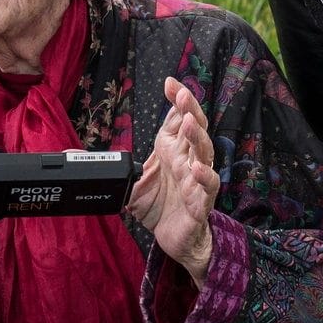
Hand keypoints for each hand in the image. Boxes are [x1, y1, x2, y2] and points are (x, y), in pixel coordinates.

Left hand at [128, 76, 220, 286]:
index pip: (179, 118)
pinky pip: (207, 186)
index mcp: (174, 152)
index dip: (177, 100)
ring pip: (204, 152)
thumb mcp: (140, 177)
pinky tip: (196, 167)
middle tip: (182, 94)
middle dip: (190, 108)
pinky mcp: (200, 202)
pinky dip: (204, 176)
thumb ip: (134, 157)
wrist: (174, 240)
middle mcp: (188, 161)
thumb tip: (115, 142)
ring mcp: (197, 180)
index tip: (170, 82)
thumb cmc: (161, 206)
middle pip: (195, 129)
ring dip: (198, 136)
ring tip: (188, 121)